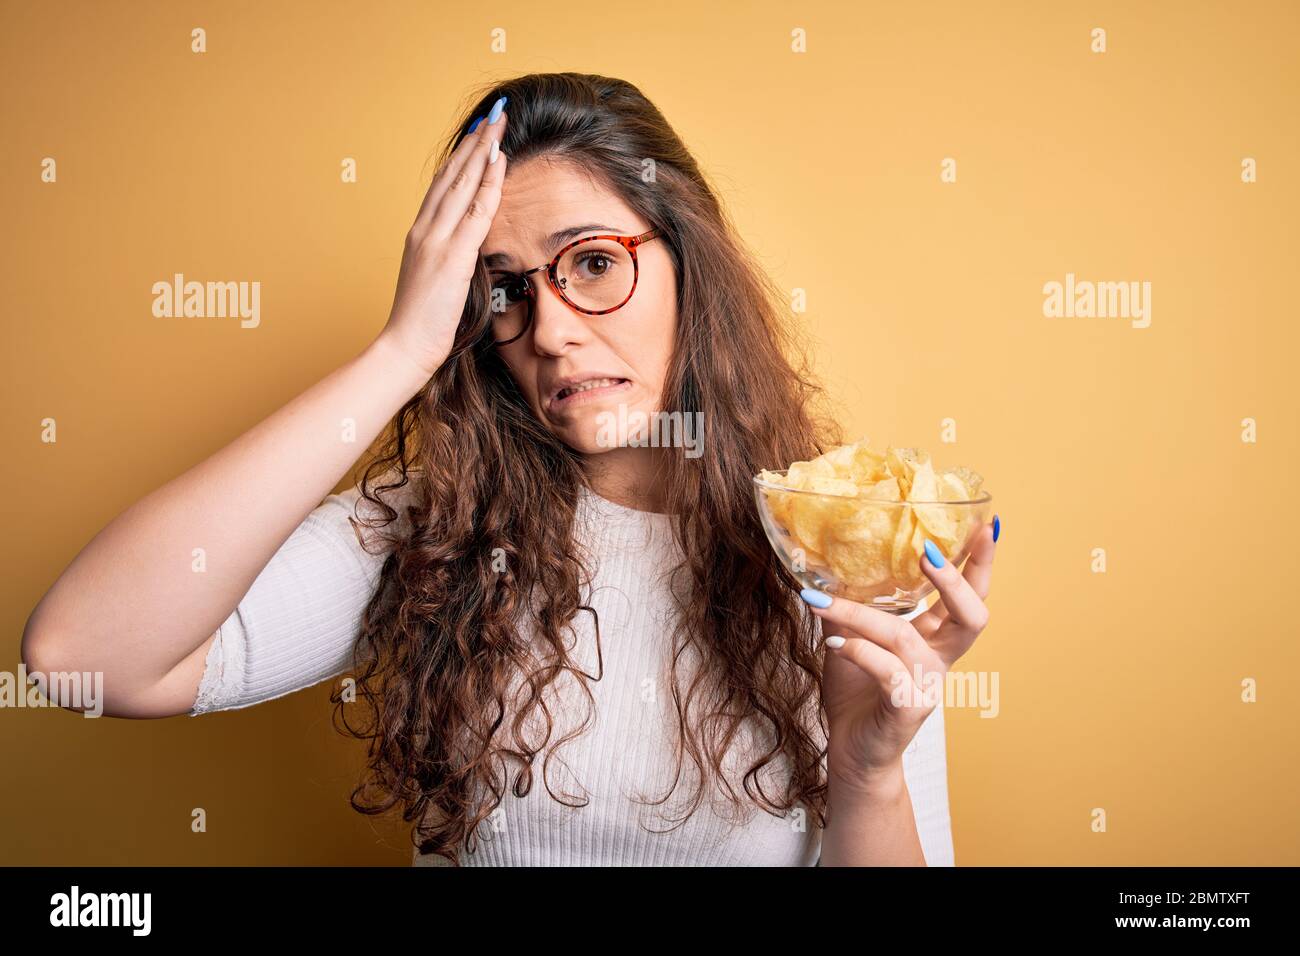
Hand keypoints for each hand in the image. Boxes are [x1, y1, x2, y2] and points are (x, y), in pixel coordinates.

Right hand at [377, 99, 509, 381]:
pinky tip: (498, 162)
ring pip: (462, 184)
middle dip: (474, 142)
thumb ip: (451, 258)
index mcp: (420, 234)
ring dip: (481, 151)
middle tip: (493, 114)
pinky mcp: (450, 256)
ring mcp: (436, 240)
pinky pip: (474, 211)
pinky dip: (487, 183)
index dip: (461, 158)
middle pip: (452, 175)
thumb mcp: (437, 280)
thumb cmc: (422, 322)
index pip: (444, 186)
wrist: (404, 346)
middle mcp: (425, 229)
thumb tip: (470, 249)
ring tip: (498, 124)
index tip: (478, 135)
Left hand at [806, 517, 998, 793]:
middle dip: (955, 580)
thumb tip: (823, 568)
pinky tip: (830, 643)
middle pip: (971, 616)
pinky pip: (885, 671)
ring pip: (904, 637)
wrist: (852, 752)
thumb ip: (849, 610)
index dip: (979, 563)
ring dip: (861, 615)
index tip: (988, 525)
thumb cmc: (857, 694)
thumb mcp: (850, 641)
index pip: (967, 596)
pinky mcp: (907, 708)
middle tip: (928, 551)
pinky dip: (856, 651)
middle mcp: (939, 660)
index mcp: (934, 640)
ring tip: (821, 600)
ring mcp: (926, 685)